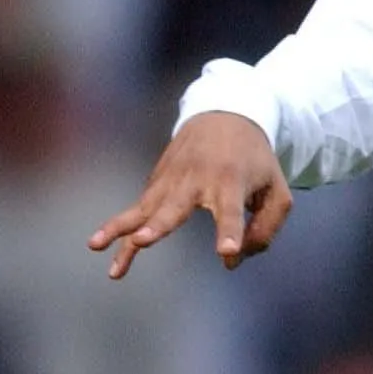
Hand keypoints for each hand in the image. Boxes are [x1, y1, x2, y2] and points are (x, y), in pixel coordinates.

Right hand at [88, 113, 291, 277]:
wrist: (224, 114)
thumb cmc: (255, 160)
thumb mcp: (277, 190)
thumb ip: (266, 228)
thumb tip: (232, 259)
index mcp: (231, 181)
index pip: (232, 211)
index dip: (229, 231)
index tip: (226, 251)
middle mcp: (197, 179)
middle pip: (175, 206)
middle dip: (158, 224)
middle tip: (142, 240)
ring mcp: (171, 179)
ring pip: (143, 208)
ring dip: (119, 227)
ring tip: (95, 245)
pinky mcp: (156, 182)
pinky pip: (136, 210)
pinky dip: (118, 227)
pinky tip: (99, 245)